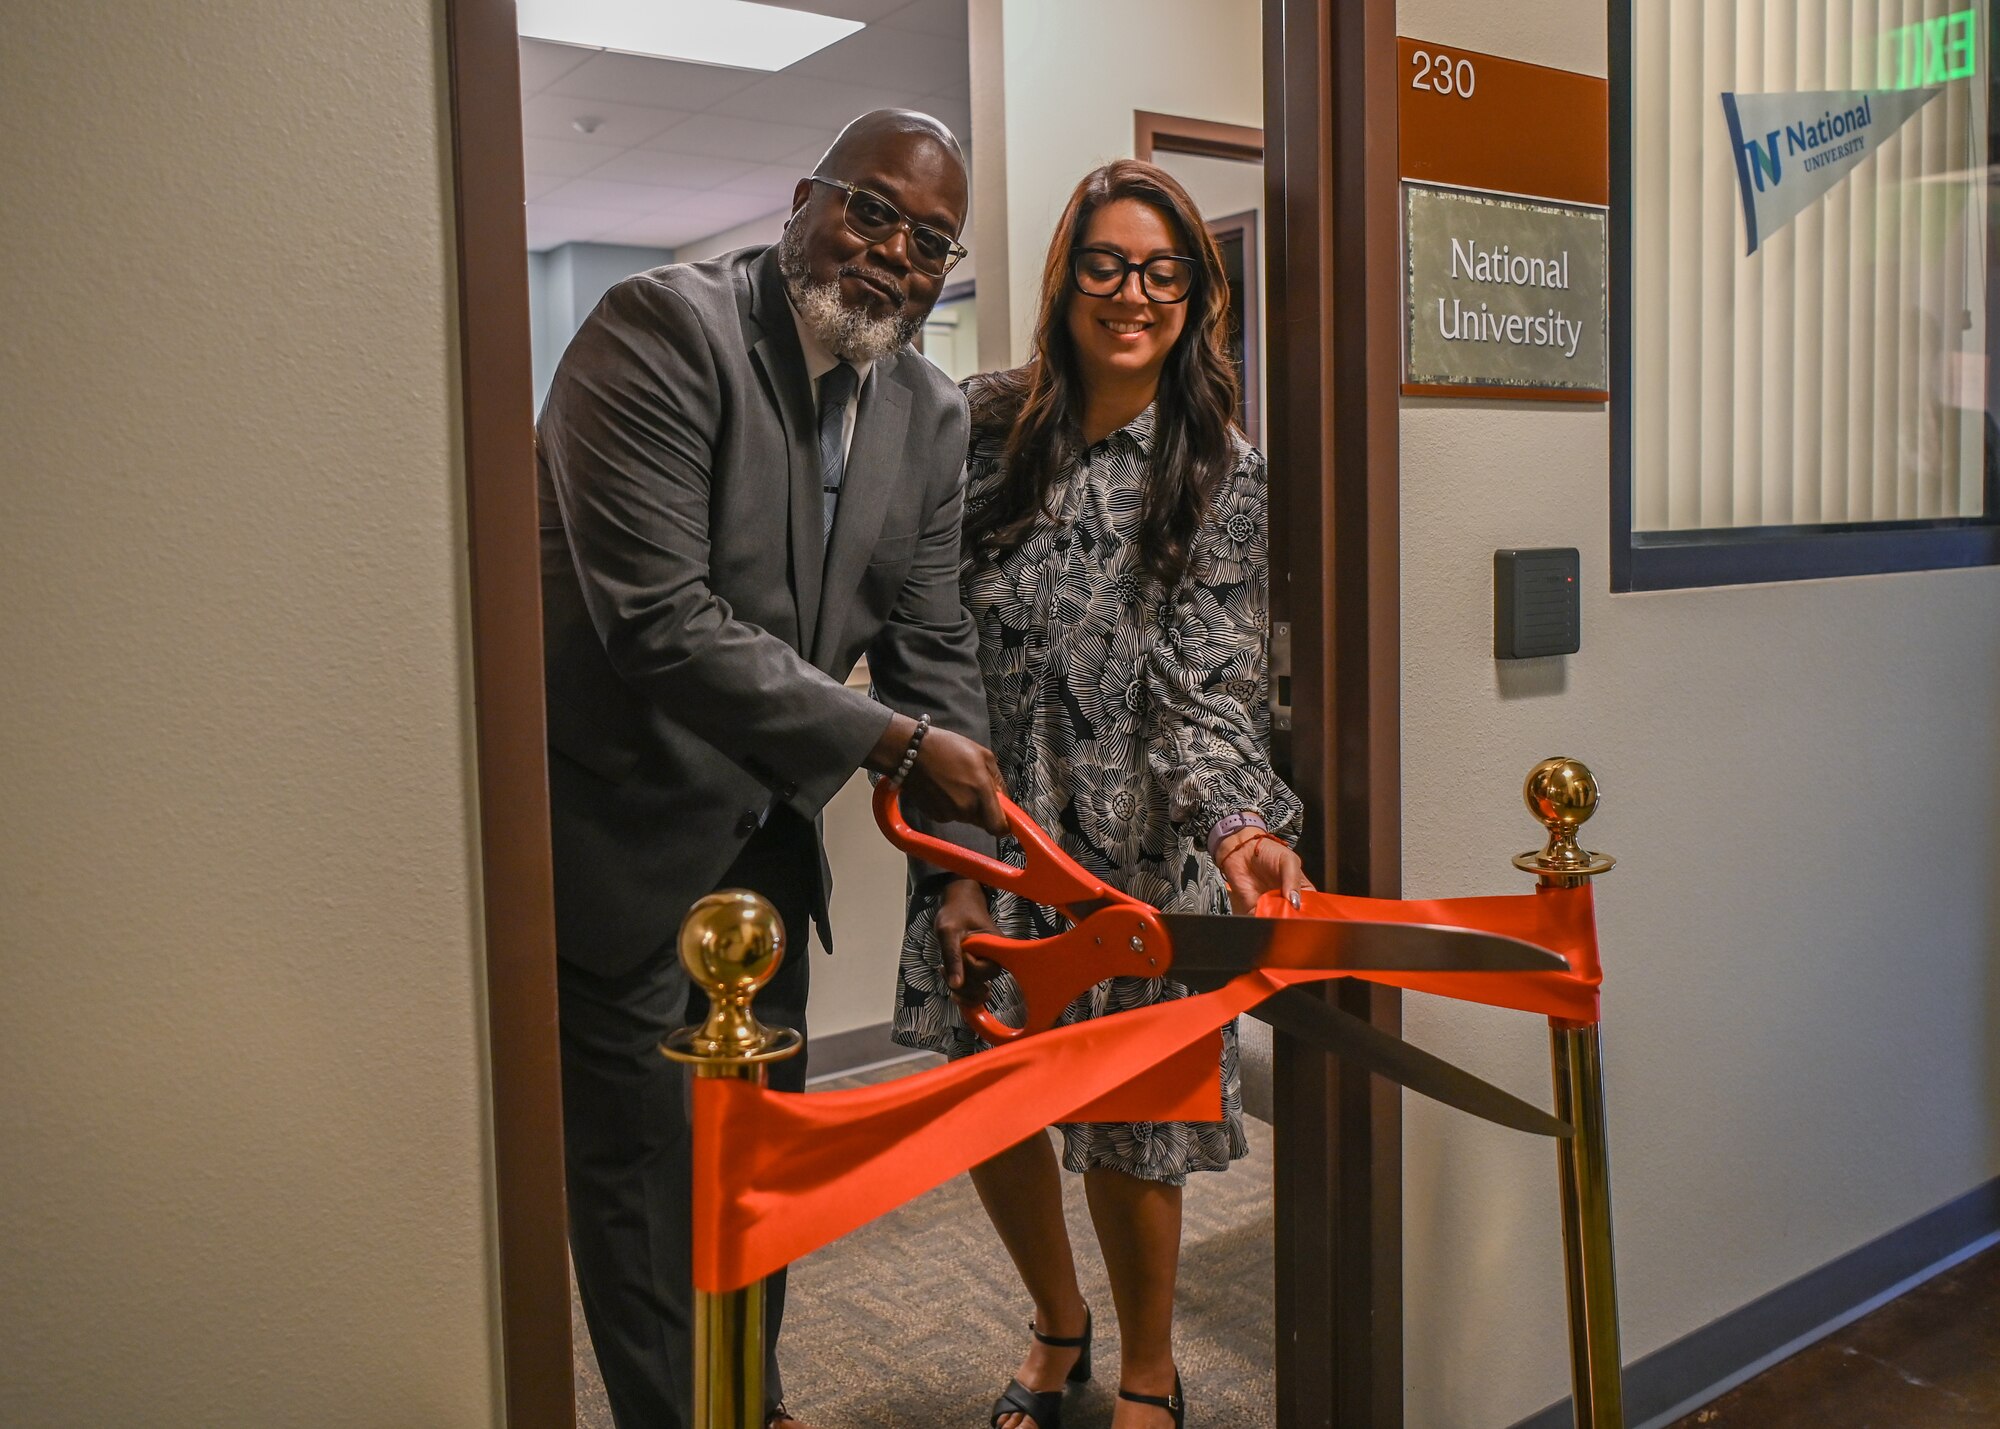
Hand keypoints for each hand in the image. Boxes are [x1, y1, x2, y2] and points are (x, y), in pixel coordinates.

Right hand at [889, 722, 1006, 834]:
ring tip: (955, 782)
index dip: (1003, 826)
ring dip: (966, 806)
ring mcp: (949, 814)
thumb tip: (1003, 797)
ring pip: (966, 817)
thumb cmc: (947, 747)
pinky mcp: (934, 816)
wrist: (911, 752)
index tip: (1004, 819)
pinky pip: (950, 815)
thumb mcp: (982, 754)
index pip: (998, 827)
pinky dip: (950, 806)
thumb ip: (998, 779)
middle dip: (983, 808)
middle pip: (983, 821)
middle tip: (974, 787)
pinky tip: (942, 787)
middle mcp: (966, 808)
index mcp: (981, 792)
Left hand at [935, 877, 1001, 1004]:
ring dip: (960, 988)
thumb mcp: (948, 932)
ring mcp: (987, 963)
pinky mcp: (979, 967)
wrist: (959, 902)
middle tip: (943, 968)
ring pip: (977, 989)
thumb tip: (956, 986)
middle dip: (961, 982)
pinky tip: (950, 979)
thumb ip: (952, 957)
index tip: (957, 951)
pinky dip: (962, 988)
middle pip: (982, 984)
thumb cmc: (955, 912)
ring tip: (944, 971)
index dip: (967, 966)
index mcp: (996, 946)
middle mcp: (996, 957)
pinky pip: (975, 985)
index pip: (984, 971)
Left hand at [1215, 828, 1312, 914]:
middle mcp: (1287, 901)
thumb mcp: (1288, 860)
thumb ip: (1293, 879)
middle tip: (1293, 920)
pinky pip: (1260, 920)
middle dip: (1294, 921)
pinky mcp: (1254, 909)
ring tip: (1279, 919)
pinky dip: (1263, 922)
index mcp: (1301, 890)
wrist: (1241, 849)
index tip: (1308, 917)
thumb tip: (1295, 901)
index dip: (1311, 913)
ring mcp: (1271, 906)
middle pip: (1295, 918)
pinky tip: (1266, 918)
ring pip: (1278, 922)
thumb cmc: (1268, 851)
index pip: (1311, 907)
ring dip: (1279, 923)